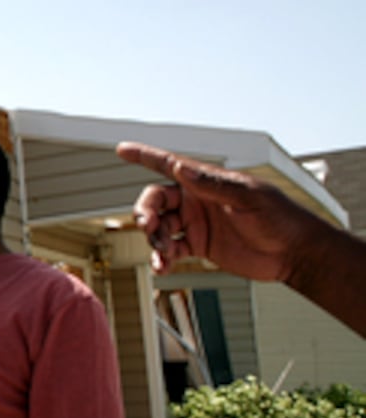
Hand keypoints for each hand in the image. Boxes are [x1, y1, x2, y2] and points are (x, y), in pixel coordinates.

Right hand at [114, 141, 316, 280]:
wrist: (294, 253)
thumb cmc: (280, 219)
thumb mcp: (249, 198)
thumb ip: (213, 183)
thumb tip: (180, 168)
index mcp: (207, 182)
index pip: (169, 164)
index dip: (144, 156)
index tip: (122, 149)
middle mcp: (197, 200)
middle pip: (156, 201)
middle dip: (145, 212)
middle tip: (148, 226)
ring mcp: (197, 224)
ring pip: (159, 228)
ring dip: (155, 240)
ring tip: (162, 255)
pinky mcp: (199, 246)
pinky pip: (171, 250)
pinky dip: (163, 259)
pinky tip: (163, 268)